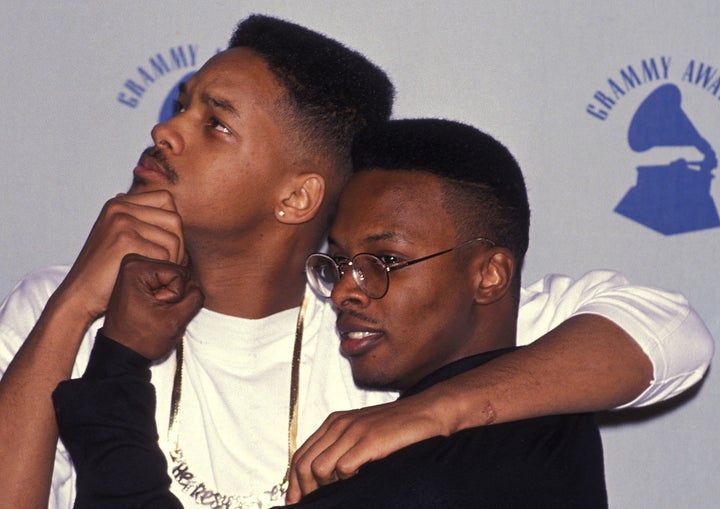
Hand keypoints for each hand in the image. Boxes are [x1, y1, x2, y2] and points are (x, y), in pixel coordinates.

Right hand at [58, 191, 184, 321]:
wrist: (79, 295)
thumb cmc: (107, 271)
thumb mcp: (121, 237)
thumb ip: (141, 219)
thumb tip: (169, 204)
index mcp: (119, 203)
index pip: (166, 199)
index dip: (173, 225)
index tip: (166, 247)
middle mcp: (119, 207)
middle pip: (174, 219)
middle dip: (178, 245)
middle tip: (168, 265)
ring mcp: (121, 222)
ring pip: (173, 239)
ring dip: (173, 261)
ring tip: (159, 274)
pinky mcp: (125, 241)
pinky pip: (165, 255)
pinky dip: (163, 271)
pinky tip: (150, 280)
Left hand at [102, 254, 203, 359]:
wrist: (122, 352)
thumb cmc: (143, 339)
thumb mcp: (176, 320)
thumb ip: (195, 298)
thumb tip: (196, 285)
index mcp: (136, 267)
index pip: (179, 273)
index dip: (175, 296)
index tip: (155, 310)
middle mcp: (133, 262)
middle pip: (177, 272)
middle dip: (173, 295)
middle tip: (155, 311)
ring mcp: (135, 268)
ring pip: (174, 278)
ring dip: (170, 297)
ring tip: (152, 310)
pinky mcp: (139, 276)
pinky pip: (167, 282)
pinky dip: (165, 296)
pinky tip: (152, 307)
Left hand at [286, 393, 457, 502]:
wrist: (427, 412)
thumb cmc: (397, 427)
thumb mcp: (362, 432)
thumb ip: (341, 447)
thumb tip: (322, 478)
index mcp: (334, 422)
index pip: (301, 454)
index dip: (294, 482)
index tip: (295, 501)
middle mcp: (339, 425)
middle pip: (303, 463)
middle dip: (304, 489)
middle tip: (313, 504)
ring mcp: (353, 432)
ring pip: (318, 467)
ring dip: (324, 486)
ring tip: (338, 493)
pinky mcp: (369, 441)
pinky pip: (343, 468)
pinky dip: (345, 481)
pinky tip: (357, 483)